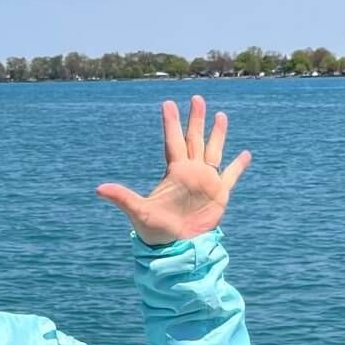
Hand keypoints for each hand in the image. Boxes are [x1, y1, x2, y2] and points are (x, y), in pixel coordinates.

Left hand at [97, 96, 250, 243]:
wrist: (176, 246)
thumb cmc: (154, 230)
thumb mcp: (139, 212)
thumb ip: (122, 198)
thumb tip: (98, 189)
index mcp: (174, 172)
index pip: (173, 141)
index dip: (171, 123)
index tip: (168, 103)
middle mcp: (190, 172)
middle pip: (194, 139)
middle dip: (196, 119)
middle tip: (196, 98)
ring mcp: (206, 181)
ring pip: (213, 151)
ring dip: (217, 134)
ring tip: (221, 115)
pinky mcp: (219, 194)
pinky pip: (231, 175)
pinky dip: (239, 165)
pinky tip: (246, 154)